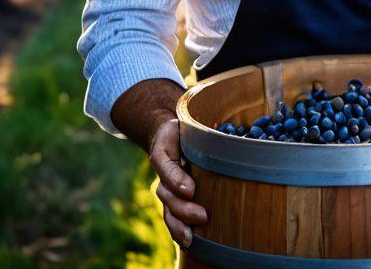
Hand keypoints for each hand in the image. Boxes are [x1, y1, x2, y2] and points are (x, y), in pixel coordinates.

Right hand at [150, 116, 206, 248]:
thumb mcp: (181, 130)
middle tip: (202, 216)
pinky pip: (172, 217)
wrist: (169, 134)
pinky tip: (189, 241)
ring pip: (168, 210)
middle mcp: (164, 175)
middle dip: (183, 209)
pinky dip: (178, 230)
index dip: (177, 181)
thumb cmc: (180, 132)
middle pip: (167, 196)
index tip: (191, 190)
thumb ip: (192, 138)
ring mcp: (168, 188)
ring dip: (179, 224)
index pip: (167, 170)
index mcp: (165, 156)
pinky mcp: (175, 198)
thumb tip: (206, 157)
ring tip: (191, 238)